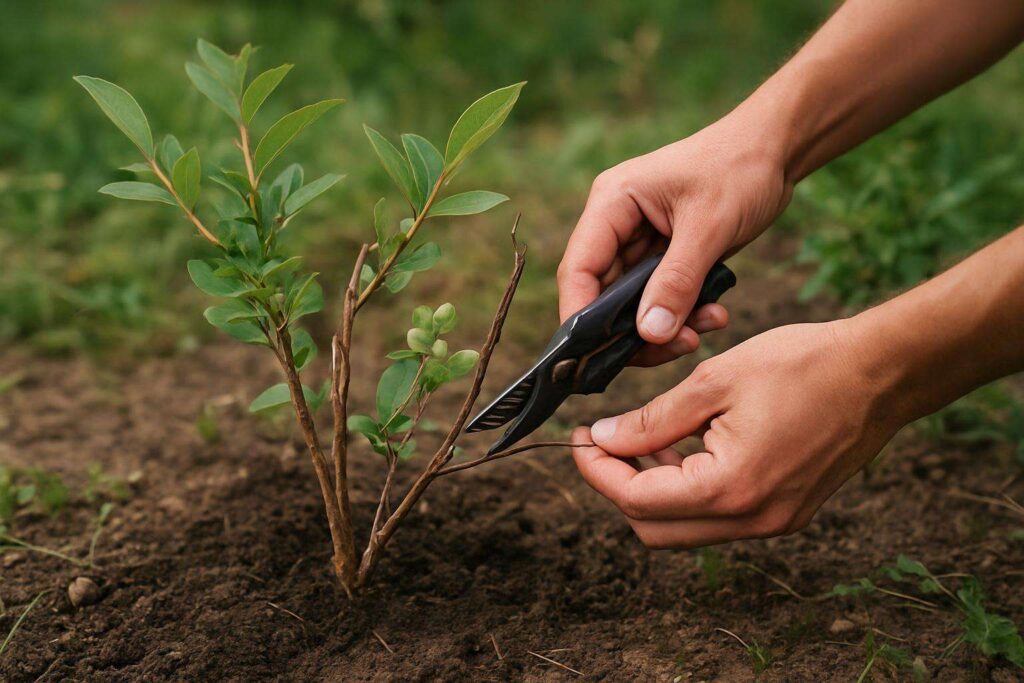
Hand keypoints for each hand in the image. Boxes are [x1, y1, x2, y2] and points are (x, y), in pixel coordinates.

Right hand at [557, 114, 791, 365]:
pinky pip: (661, 300)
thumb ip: (677, 282)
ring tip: (702, 332)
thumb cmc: (739, 168)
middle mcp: (616, 225)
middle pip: (602, 296)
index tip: (595, 356)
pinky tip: (714, 315)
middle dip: (634, 330)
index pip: (579, 269)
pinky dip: (683, 315)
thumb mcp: (709, 227)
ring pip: (633, 305)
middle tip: (677, 347)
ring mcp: (639, 243)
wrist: (776, 150)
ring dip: (665, 327)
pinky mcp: (664, 258)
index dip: (580, 316)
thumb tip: (648, 335)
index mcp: (612, 203)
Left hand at [571, 319, 902, 547]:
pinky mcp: (785, 513)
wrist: (880, 373)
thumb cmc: (802, 365)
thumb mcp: (713, 382)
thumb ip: (652, 420)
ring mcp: (772, 522)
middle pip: (655, 529)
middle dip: (619, 487)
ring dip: (653, 490)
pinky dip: (688, 491)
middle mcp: (752, 519)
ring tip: (642, 439)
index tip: (579, 440)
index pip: (637, 501)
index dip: (597, 472)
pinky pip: (718, 517)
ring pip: (685, 528)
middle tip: (604, 442)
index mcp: (730, 487)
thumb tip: (603, 439)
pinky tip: (682, 448)